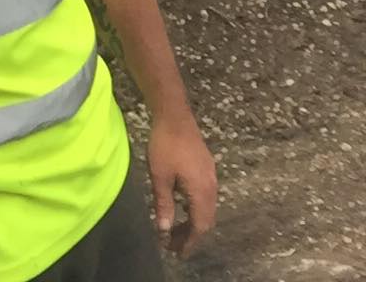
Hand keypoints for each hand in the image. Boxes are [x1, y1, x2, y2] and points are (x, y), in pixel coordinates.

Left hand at [146, 116, 217, 257]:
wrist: (175, 116)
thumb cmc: (164, 145)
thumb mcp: (159, 176)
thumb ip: (163, 204)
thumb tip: (164, 230)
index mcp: (201, 191)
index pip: (200, 226)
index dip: (189, 242)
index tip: (178, 254)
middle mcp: (211, 187)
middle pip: (205, 219)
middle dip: (190, 235)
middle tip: (172, 245)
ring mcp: (211, 177)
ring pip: (206, 208)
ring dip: (192, 222)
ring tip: (174, 230)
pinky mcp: (206, 168)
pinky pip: (205, 197)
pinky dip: (194, 209)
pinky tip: (181, 208)